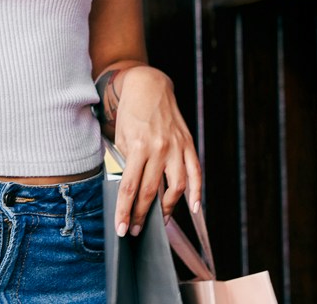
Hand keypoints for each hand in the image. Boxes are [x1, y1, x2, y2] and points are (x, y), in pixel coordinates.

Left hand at [110, 66, 201, 236]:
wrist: (148, 85)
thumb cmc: (130, 112)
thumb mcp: (120, 136)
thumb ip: (127, 162)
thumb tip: (131, 190)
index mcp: (137, 146)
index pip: (130, 187)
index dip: (124, 211)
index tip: (122, 228)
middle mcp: (159, 148)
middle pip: (151, 191)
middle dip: (141, 215)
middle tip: (135, 230)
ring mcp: (176, 147)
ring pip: (175, 187)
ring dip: (167, 209)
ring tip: (158, 222)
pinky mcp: (188, 144)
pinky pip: (195, 172)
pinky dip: (197, 192)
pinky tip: (193, 207)